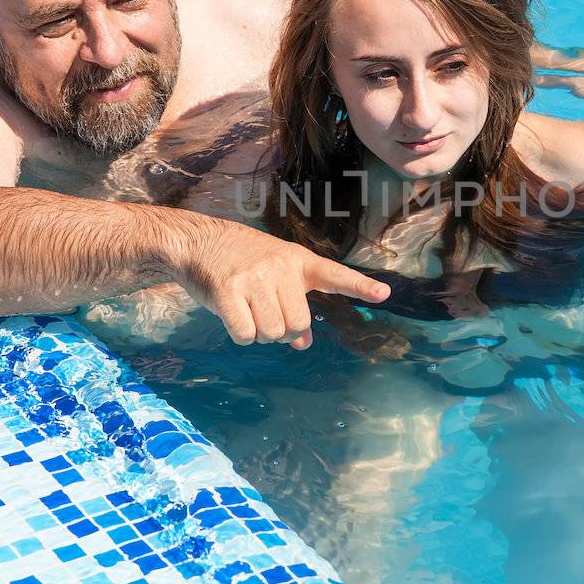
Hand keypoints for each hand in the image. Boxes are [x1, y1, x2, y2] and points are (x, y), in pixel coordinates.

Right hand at [175, 219, 389, 348]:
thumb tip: (303, 343)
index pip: (335, 274)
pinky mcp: (228, 290)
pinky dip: (242, 335)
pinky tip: (234, 317)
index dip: (360, 286)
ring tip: (248, 312)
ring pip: (273, 333)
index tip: (384, 294)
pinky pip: (246, 334)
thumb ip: (293, 305)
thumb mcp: (274, 276)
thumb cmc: (240, 262)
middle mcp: (280, 267)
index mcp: (298, 261)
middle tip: (265, 315)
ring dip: (261, 335)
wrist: (198, 241)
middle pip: (298, 323)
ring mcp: (255, 278)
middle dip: (283, 331)